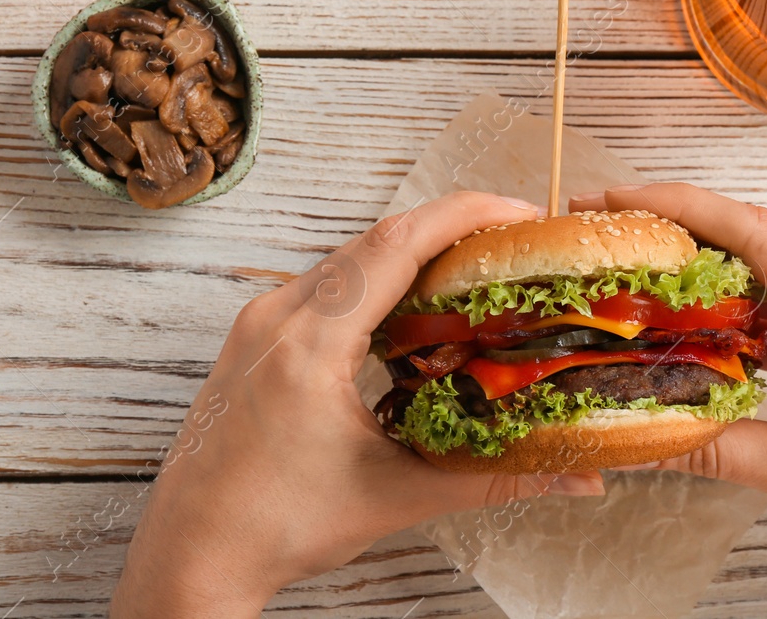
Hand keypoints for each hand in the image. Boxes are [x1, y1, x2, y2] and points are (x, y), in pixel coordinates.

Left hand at [110, 192, 605, 618]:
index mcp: (310, 344)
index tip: (517, 212)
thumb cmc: (276, 526)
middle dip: (448, 229)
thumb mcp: (395, 497)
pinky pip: (321, 285)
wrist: (191, 553)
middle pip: (375, 241)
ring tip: (470, 267)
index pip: (396, 245)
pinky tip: (407, 309)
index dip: (463, 216)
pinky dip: (372, 282)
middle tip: (509, 240)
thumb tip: (575, 478)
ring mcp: (258, 322)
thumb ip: (491, 478)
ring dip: (409, 254)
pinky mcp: (251, 337)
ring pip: (347, 260)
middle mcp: (277, 316)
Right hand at [569, 183, 766, 618]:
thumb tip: (641, 440)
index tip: (616, 198)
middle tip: (606, 242)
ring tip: (632, 284)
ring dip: (701, 276)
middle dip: (675, 233)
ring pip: (765, 271)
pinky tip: (689, 331)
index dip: (678, 206)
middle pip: (752, 238)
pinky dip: (734, 312)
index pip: (753, 230)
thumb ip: (720, 449)